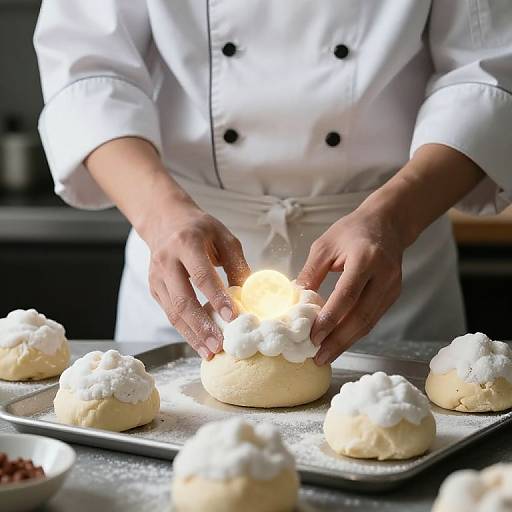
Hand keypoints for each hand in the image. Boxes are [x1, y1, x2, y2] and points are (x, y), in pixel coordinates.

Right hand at [145, 197, 249, 359]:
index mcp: (186, 243)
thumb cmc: (200, 228)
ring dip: (192, 335)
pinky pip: (169, 313)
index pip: (201, 275)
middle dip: (201, 326)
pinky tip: (199, 343)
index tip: (232, 317)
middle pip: (182, 299)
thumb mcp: (224, 237)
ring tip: (210, 352)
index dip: (216, 297)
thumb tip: (251, 294)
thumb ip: (237, 264)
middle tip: (219, 345)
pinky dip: (185, 331)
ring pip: (172, 312)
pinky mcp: (155, 289)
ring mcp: (157, 276)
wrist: (165, 220)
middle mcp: (166, 260)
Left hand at [297, 203, 404, 364]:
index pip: (347, 295)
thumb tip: (293, 299)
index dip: (330, 319)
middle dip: (339, 340)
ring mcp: (392, 286)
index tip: (314, 337)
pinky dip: (356, 332)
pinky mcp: (393, 294)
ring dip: (347, 341)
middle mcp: (384, 275)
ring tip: (327, 355)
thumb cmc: (352, 231)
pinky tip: (340, 341)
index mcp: (366, 258)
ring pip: (369, 322)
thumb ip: (311, 273)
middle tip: (319, 357)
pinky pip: (373, 318)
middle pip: (361, 315)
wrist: (387, 223)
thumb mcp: (324, 245)